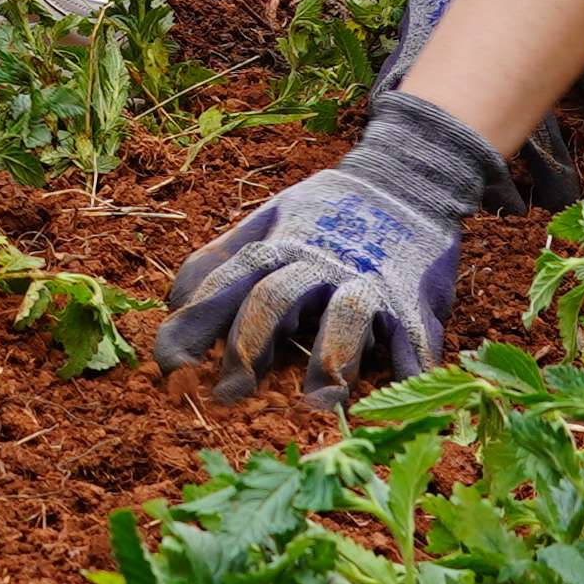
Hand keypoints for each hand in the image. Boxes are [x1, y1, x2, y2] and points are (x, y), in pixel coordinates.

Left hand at [158, 91, 516, 405]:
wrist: (407, 177)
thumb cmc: (325, 214)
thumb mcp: (267, 223)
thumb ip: (221, 261)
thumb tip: (173, 303)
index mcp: (277, 248)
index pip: (227, 282)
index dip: (196, 323)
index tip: (171, 368)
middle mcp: (317, 263)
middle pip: (276, 298)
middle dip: (249, 345)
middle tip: (226, 396)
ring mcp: (367, 280)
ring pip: (345, 315)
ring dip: (330, 359)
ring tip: (315, 406)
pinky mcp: (413, 299)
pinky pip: (412, 337)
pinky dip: (407, 369)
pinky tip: (395, 402)